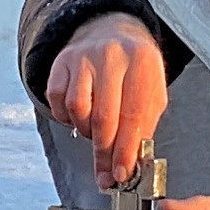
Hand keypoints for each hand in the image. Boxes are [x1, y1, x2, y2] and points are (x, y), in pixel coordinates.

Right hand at [46, 13, 168, 187]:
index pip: (132, 116)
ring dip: (86, 131)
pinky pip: (58, 101)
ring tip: (96, 129)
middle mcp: (112, 55)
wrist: (111, 35)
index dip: (124, 151)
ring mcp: (83, 56)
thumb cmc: (134, 72)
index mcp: (142, 61)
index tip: (121, 175)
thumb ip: (144, 129)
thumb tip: (129, 165)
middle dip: (104, 152)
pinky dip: (67, 117)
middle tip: (106, 172)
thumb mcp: (151, 95)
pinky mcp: (62, 62)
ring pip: (77, 109)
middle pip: (103, 117)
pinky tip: (80, 114)